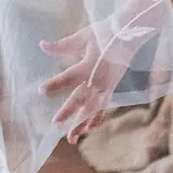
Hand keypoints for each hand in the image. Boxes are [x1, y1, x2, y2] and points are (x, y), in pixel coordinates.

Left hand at [39, 23, 127, 142]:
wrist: (131, 35)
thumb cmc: (105, 33)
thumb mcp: (83, 37)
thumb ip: (63, 45)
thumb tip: (42, 46)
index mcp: (89, 65)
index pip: (68, 78)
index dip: (55, 84)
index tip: (42, 91)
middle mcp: (97, 79)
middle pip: (80, 99)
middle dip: (68, 112)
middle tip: (55, 123)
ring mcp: (106, 86)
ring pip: (92, 109)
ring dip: (81, 124)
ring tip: (71, 138)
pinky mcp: (112, 88)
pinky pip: (104, 107)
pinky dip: (96, 118)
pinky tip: (88, 128)